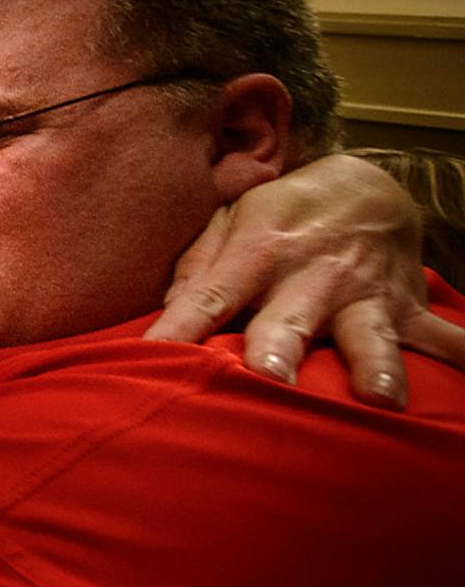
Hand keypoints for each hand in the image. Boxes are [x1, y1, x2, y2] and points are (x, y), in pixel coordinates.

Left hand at [145, 152, 464, 405]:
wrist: (364, 187)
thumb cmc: (280, 216)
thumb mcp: (228, 222)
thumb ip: (193, 268)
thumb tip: (166, 316)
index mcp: (255, 255)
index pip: (207, 298)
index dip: (178, 329)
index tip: (152, 358)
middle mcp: (310, 276)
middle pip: (289, 320)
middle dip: (280, 349)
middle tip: (269, 379)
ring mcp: (363, 294)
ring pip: (370, 334)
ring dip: (375, 364)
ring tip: (379, 399)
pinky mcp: (406, 306)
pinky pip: (442, 336)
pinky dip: (459, 356)